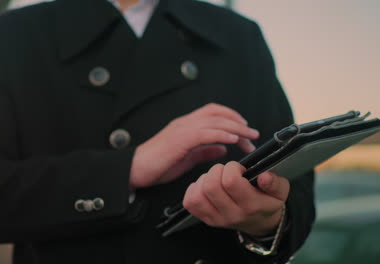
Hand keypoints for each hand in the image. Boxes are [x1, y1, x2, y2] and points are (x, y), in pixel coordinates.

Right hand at [129, 103, 259, 187]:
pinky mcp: (180, 140)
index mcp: (187, 125)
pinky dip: (221, 134)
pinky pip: (205, 133)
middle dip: (239, 122)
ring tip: (249, 137)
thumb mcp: (187, 158)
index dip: (232, 117)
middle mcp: (185, 122)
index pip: (213, 112)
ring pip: (214, 120)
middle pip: (218, 113)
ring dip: (235, 127)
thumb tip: (223, 148)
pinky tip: (233, 139)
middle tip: (253, 135)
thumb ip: (205, 151)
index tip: (245, 130)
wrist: (136, 169)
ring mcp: (182, 129)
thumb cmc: (158, 164)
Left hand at [183, 162, 289, 235]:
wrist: (261, 224)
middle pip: (211, 186)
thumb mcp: (280, 192)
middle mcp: (232, 215)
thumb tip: (264, 176)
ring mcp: (216, 219)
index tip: (238, 169)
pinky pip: (189, 203)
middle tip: (225, 171)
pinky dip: (194, 189)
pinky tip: (206, 186)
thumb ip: (275, 183)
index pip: (230, 181)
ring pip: (198, 195)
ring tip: (216, 178)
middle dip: (216, 171)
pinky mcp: (206, 219)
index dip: (232, 168)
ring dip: (204, 180)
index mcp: (251, 206)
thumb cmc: (267, 202)